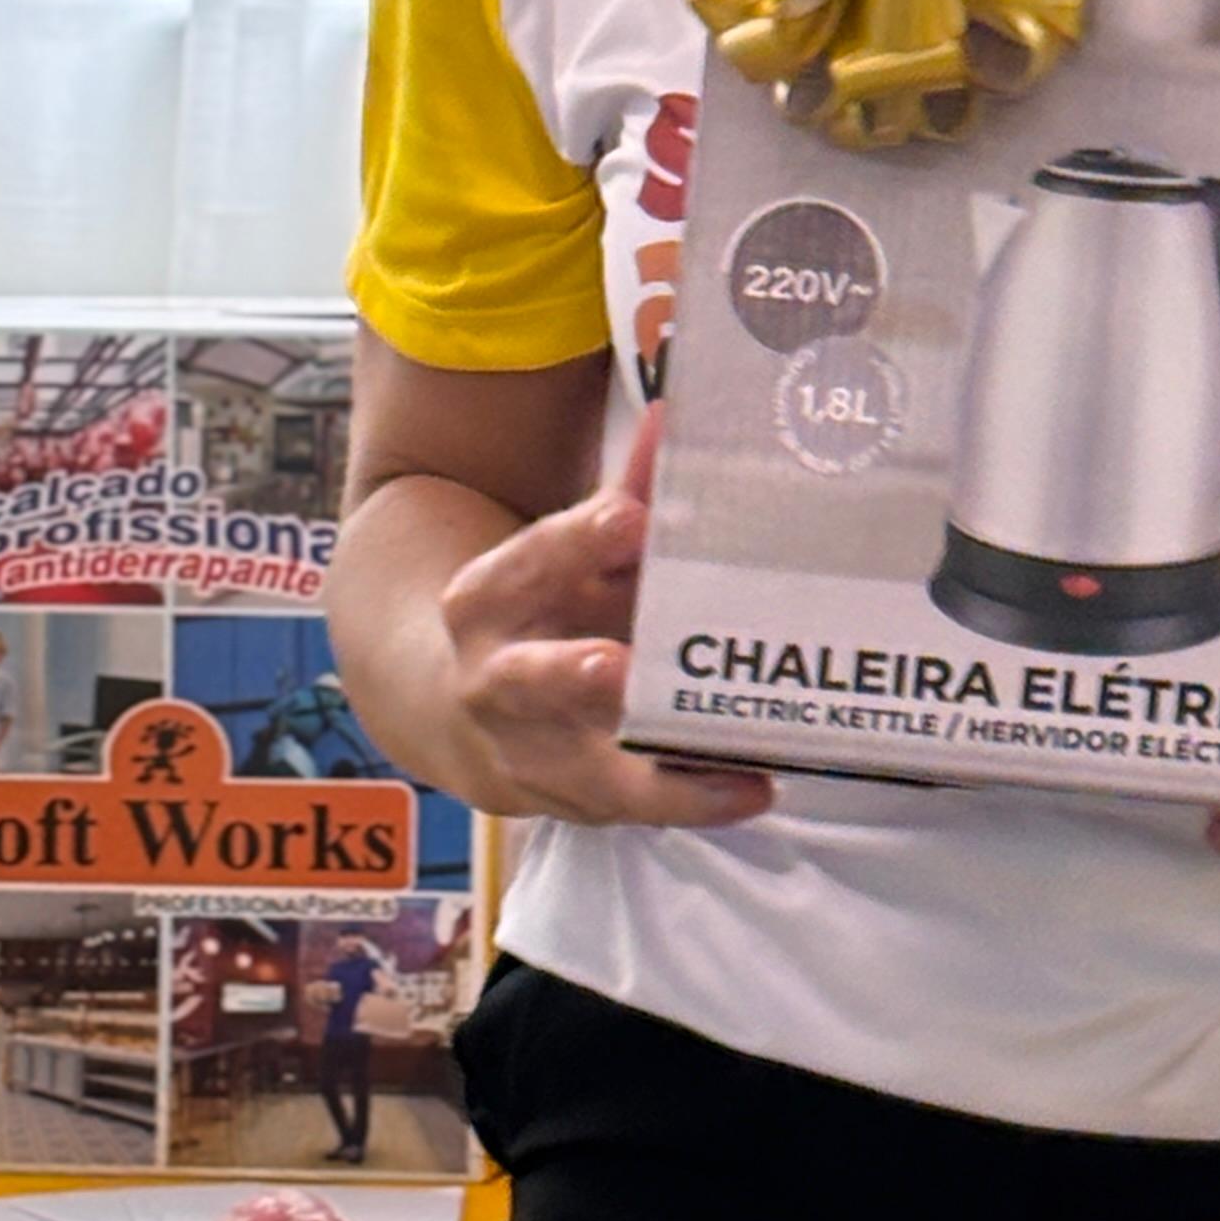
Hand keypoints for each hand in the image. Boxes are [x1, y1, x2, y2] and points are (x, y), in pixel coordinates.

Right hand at [435, 409, 773, 829]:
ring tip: (730, 765)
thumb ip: (629, 494)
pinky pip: (634, 805)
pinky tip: (750, 786)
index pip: (532, 560)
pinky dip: (691, 799)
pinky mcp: (571, 803)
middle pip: (530, 679)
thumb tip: (679, 414)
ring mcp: (530, 753)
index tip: (629, 519)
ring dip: (653, 771)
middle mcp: (495, 680)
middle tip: (620, 666)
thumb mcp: (573, 549)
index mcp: (489, 596)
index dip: (579, 540)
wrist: (469, 703)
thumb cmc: (548, 607)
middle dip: (573, 675)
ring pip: (585, 769)